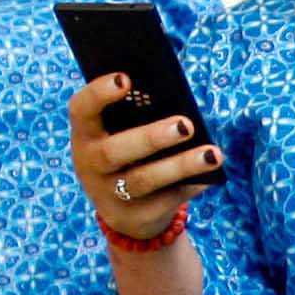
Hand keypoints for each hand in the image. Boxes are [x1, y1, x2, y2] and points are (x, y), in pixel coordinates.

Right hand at [68, 77, 220, 241]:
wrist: (126, 212)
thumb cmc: (129, 154)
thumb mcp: (121, 135)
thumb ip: (137, 117)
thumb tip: (178, 102)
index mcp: (85, 135)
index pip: (81, 110)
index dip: (98, 94)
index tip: (126, 79)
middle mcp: (91, 165)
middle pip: (115, 151)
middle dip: (151, 137)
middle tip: (185, 124)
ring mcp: (111, 194)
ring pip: (145, 180)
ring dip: (181, 165)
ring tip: (213, 154)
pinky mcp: (138, 216)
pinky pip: (168, 199)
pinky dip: (192, 185)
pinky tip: (211, 175)